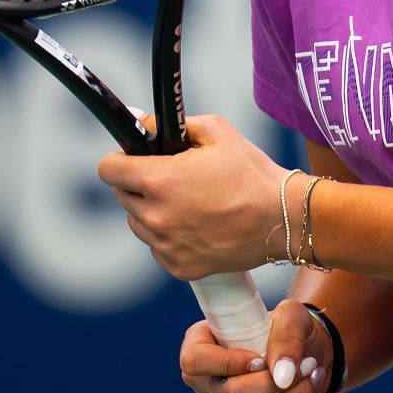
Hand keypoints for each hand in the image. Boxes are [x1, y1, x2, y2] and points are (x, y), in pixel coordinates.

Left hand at [97, 114, 288, 279]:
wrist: (283, 219)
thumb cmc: (252, 173)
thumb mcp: (216, 132)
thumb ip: (173, 125)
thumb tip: (144, 124)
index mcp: (159, 181)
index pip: (109, 169)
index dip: (119, 160)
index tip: (130, 159)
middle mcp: (156, 217)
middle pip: (123, 197)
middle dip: (139, 185)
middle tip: (170, 179)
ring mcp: (166, 246)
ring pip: (139, 224)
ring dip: (152, 213)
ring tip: (187, 204)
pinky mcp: (180, 268)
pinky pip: (159, 248)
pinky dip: (170, 238)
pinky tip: (197, 226)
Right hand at [180, 300, 332, 392]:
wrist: (301, 355)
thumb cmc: (287, 331)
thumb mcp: (290, 318)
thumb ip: (286, 336)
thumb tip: (282, 376)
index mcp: (199, 344)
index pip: (195, 361)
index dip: (228, 363)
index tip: (263, 360)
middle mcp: (199, 382)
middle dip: (280, 384)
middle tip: (310, 366)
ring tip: (316, 379)